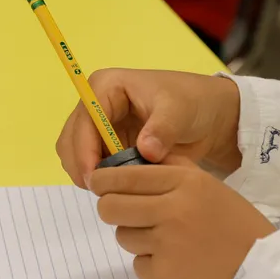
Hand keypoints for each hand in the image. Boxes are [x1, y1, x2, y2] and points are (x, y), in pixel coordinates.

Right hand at [56, 69, 242, 188]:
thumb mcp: (181, 111)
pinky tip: (119, 186)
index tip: (96, 179)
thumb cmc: (194, 103)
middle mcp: (94, 103)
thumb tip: (145, 152)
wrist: (210, 115)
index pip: (83, 121)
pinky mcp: (105, 142)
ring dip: (88, 173)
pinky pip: (90, 163)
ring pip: (74, 154)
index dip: (84, 150)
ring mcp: (98, 124)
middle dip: (81, 166)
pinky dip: (99, 176)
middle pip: (70, 139)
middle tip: (103, 192)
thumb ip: (162, 130)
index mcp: (105, 86)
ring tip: (113, 190)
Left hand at [92, 156, 275, 278]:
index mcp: (185, 183)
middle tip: (125, 215)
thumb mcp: (211, 189)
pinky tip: (179, 266)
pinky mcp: (162, 274)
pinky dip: (153, 267)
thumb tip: (133, 160)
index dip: (102, 180)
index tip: (97, 184)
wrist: (266, 278)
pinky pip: (139, 265)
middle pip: (110, 206)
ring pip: (123, 236)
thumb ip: (174, 173)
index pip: (123, 175)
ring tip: (170, 244)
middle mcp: (172, 209)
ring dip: (138, 239)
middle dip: (111, 210)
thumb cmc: (239, 230)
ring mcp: (166, 243)